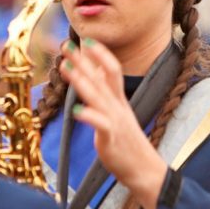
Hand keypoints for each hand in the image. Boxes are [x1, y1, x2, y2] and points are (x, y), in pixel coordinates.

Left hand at [59, 39, 167, 208]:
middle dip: (84, 60)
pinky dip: (89, 116)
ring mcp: (115, 121)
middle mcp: (117, 106)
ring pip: (98, 95)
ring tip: (64, 67)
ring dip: (81, 79)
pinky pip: (101, 124)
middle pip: (102, 77)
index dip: (100, 54)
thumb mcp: (118, 113)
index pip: (113, 70)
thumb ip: (107, 95)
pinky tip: (76, 111)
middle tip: (67, 45)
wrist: (144, 169)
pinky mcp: (111, 138)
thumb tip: (97, 74)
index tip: (86, 39)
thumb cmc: (127, 142)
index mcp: (119, 100)